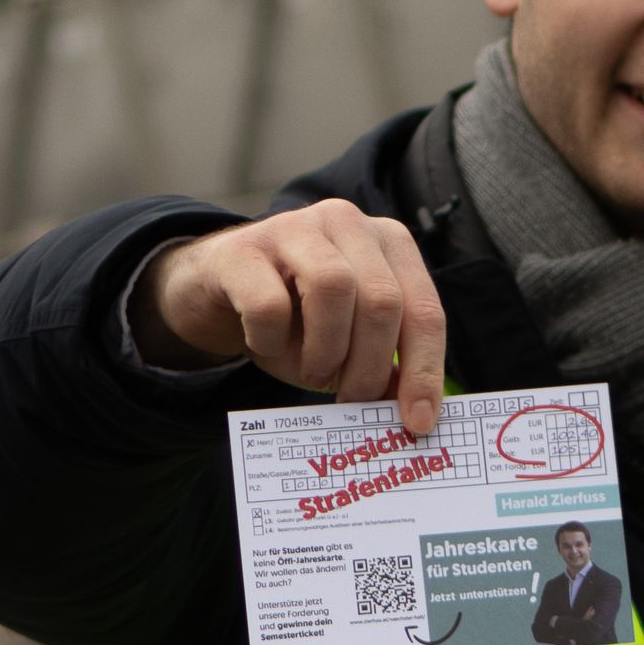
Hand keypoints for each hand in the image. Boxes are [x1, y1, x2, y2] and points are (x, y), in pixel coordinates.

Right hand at [144, 201, 445, 434]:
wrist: (219, 290)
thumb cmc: (296, 320)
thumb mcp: (350, 344)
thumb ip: (386, 368)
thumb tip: (417, 412)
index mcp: (389, 243)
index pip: (424, 310)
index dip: (424, 371)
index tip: (418, 422)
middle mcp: (348, 223)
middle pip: (382, 300)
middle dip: (370, 366)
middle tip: (351, 400)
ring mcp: (294, 227)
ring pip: (333, 287)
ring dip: (326, 350)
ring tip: (314, 372)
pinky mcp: (243, 249)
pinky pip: (268, 303)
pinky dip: (271, 340)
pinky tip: (267, 345)